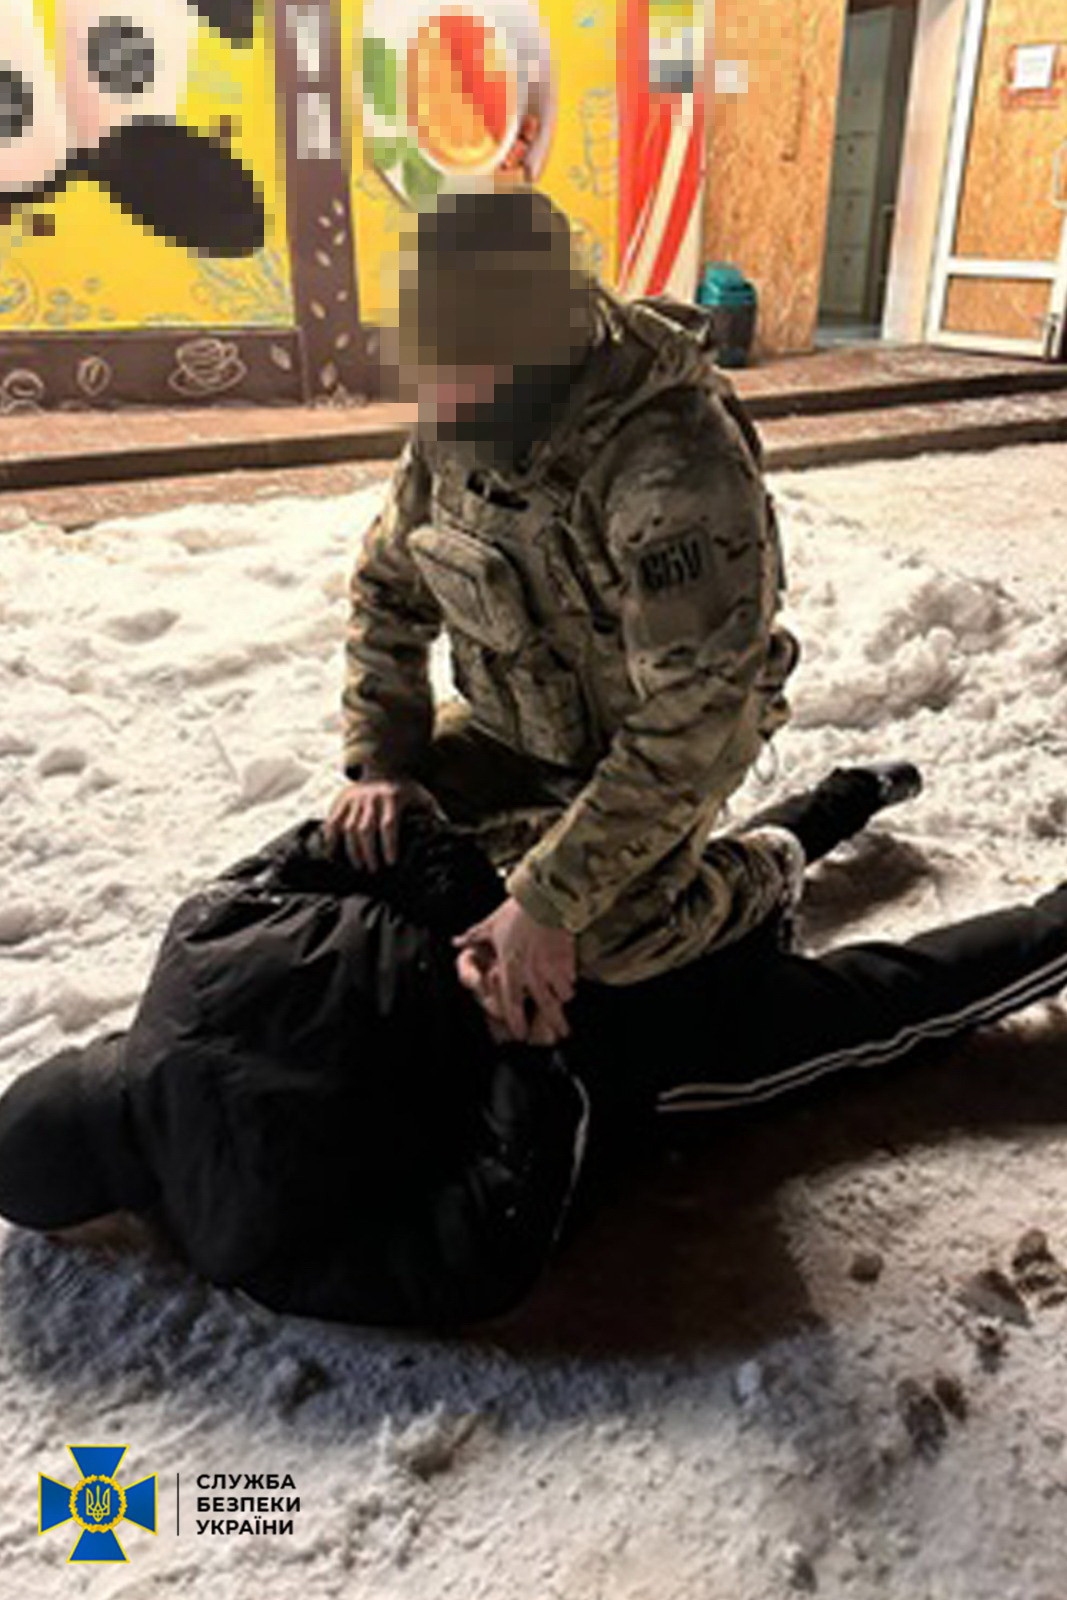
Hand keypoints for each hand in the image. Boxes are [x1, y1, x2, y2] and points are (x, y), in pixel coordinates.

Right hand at [323, 777, 443, 871]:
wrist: (382, 765)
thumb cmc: (405, 789)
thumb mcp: (422, 796)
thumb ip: (433, 814)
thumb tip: (446, 833)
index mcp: (393, 797)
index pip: (389, 824)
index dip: (389, 845)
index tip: (391, 862)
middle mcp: (371, 798)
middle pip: (366, 829)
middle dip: (369, 853)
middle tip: (373, 870)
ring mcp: (354, 799)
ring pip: (348, 828)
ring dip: (353, 851)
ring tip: (359, 867)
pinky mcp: (342, 800)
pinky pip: (332, 821)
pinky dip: (330, 839)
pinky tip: (333, 855)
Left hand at [453, 896, 575, 1044]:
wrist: (543, 899)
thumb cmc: (516, 912)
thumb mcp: (490, 925)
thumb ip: (473, 936)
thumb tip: (457, 941)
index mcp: (511, 967)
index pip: (511, 1002)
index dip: (516, 1021)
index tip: (521, 1034)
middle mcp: (532, 972)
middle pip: (545, 1006)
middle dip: (554, 1023)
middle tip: (561, 1035)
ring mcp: (551, 967)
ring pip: (561, 995)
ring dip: (563, 1000)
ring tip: (565, 1002)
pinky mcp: (566, 958)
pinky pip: (571, 978)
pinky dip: (571, 981)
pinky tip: (571, 980)